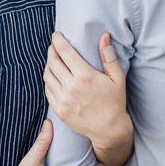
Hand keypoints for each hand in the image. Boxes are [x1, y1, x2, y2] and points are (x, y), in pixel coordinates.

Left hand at [44, 31, 128, 152]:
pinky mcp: (59, 110)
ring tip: (53, 60)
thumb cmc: (115, 102)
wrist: (109, 130)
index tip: (56, 35)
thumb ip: (108, 56)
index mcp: (85, 76)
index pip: (64, 51)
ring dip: (48, 64)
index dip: (58, 40)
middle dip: (51, 50)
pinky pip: (47, 90)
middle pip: (52, 61)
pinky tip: (53, 76)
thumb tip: (104, 35)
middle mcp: (71, 87)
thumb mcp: (117, 78)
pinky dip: (48, 80)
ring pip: (47, 75)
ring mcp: (63, 99)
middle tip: (53, 46)